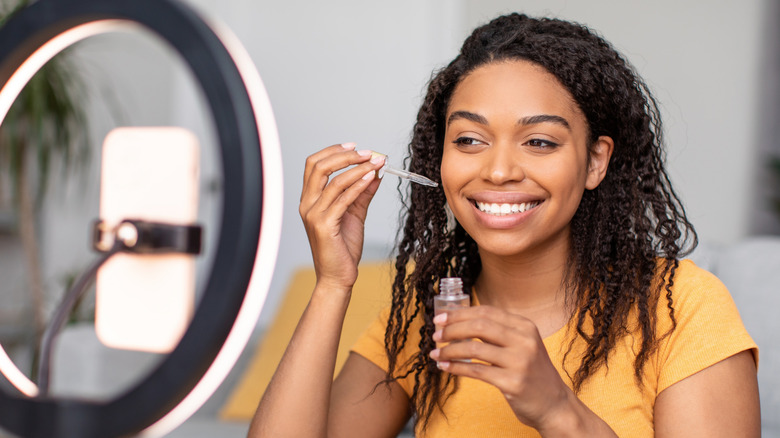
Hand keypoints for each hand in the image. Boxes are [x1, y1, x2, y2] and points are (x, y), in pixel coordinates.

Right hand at [299, 143, 384, 290]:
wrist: (338, 277)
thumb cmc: (343, 248)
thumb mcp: (355, 214)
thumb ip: (363, 193)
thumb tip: (376, 171)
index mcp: (310, 199)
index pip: (314, 164)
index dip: (333, 151)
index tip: (355, 146)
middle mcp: (307, 205)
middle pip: (319, 167)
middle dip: (345, 155)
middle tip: (368, 152)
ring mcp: (313, 215)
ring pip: (334, 181)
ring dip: (357, 168)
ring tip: (376, 162)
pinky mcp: (324, 226)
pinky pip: (343, 199)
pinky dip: (358, 185)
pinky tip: (371, 178)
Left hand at [429, 306, 572, 430]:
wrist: (554, 404)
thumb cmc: (532, 373)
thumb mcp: (522, 344)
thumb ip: (498, 332)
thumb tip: (459, 321)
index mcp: (525, 326)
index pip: (486, 312)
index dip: (460, 313)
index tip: (440, 318)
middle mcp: (524, 340)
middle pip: (478, 326)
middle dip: (452, 329)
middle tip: (436, 335)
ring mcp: (520, 361)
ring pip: (474, 349)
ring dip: (449, 350)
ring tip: (436, 354)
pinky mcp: (512, 382)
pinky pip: (476, 371)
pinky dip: (456, 368)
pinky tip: (445, 367)